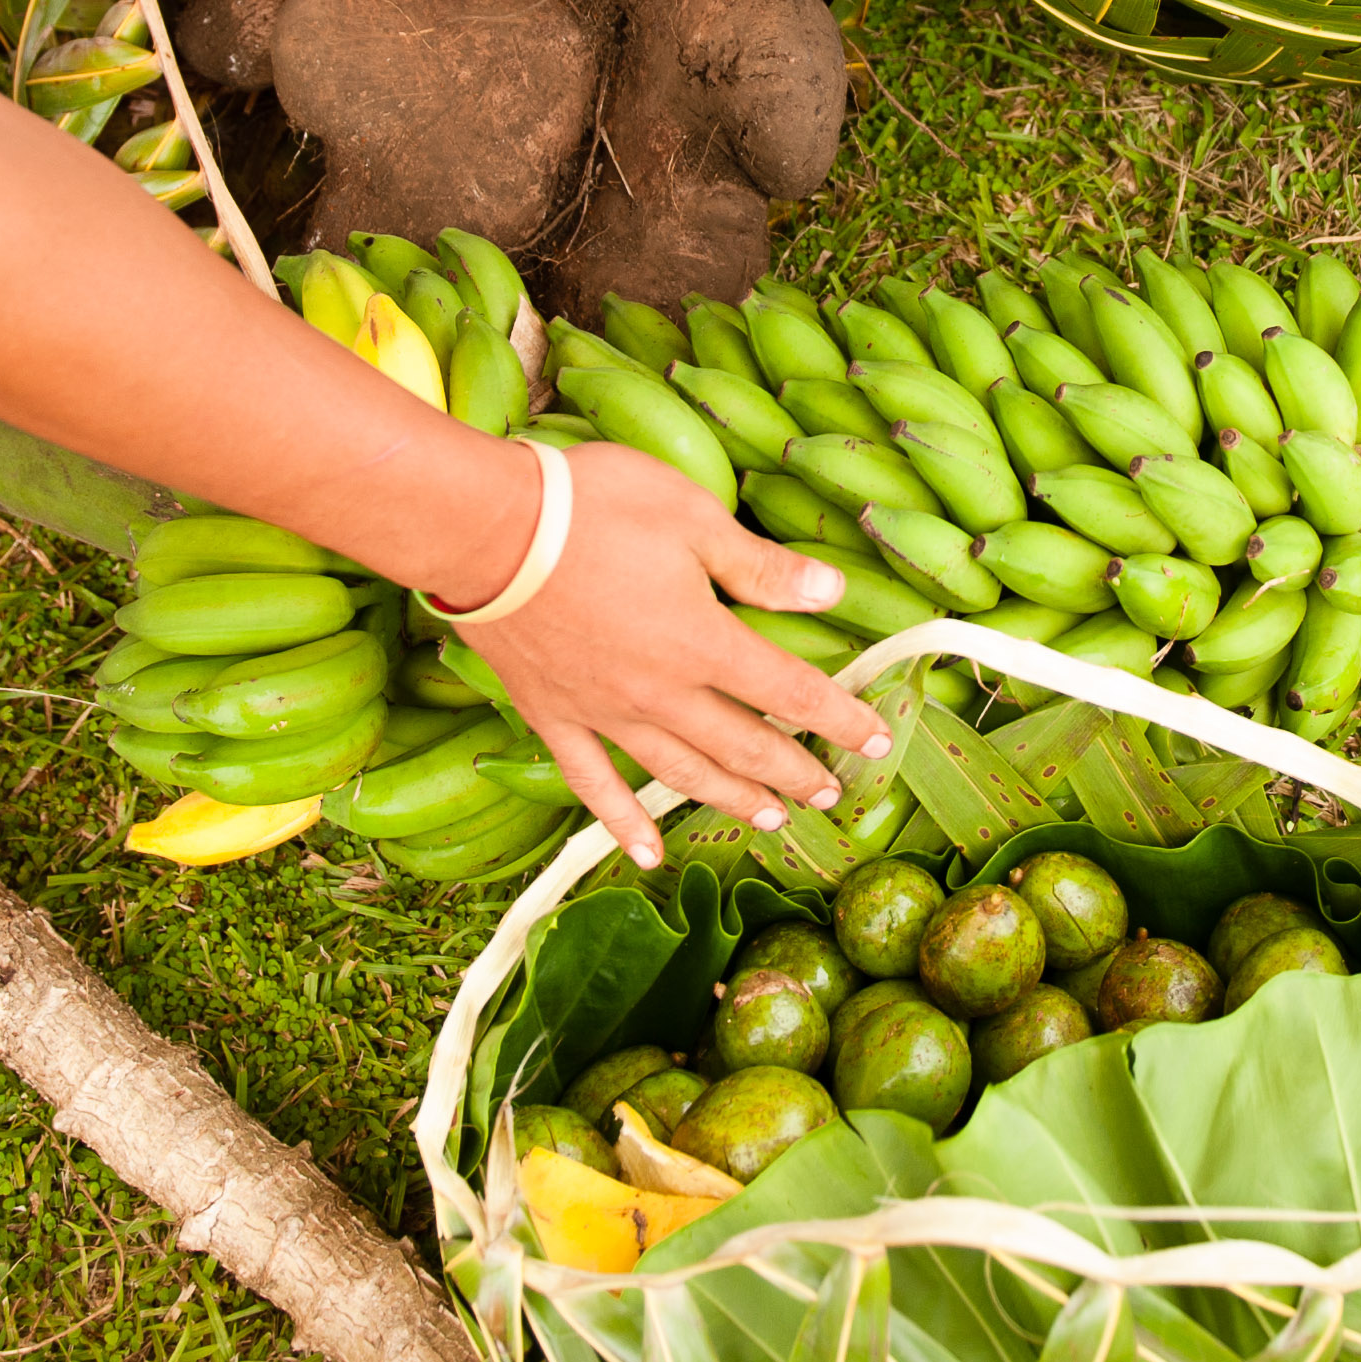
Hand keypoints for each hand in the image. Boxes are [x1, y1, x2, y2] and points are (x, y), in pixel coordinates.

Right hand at [453, 443, 892, 869]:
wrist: (484, 530)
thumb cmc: (590, 507)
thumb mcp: (690, 515)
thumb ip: (759, 566)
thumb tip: (832, 591)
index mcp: (703, 641)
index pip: (791, 692)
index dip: (840, 718)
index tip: (877, 738)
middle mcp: (661, 693)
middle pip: (744, 745)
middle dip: (794, 771)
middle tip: (830, 795)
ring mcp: (605, 713)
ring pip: (682, 774)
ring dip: (732, 799)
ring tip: (770, 820)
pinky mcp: (555, 718)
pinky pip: (594, 786)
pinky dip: (622, 825)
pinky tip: (645, 854)